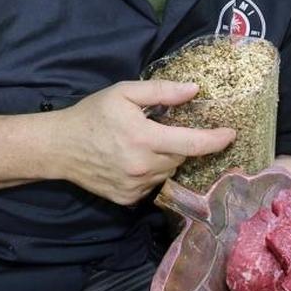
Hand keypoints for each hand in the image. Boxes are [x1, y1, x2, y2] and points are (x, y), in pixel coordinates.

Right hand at [50, 80, 235, 204]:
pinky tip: (132, 160)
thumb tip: (194, 90)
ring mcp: (135, 187)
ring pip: (167, 172)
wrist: (59, 147)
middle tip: (161, 129)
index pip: (193, 144)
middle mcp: (143, 167)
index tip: (231, 134)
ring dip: (165, 158)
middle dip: (179, 143)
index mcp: (145, 138)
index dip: (215, 140)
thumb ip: (161, 92)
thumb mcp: (124, 93)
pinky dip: (150, 172)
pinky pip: (152, 185)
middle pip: (180, 157)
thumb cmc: (92, 114)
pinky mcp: (127, 199)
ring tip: (143, 144)